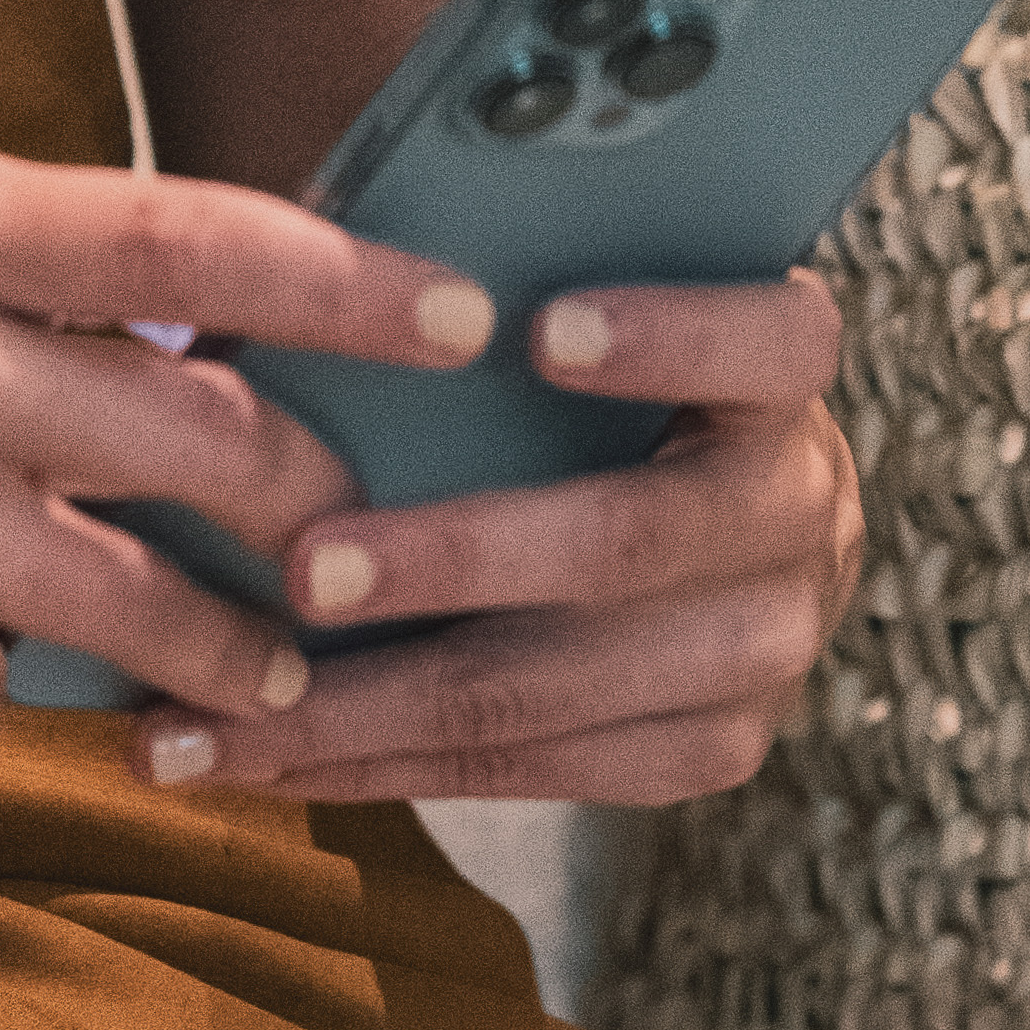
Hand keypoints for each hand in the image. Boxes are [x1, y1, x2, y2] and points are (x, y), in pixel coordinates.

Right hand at [0, 148, 511, 769]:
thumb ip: (44, 282)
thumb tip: (265, 333)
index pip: (192, 228)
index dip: (354, 281)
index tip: (470, 320)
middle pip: (202, 431)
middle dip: (316, 501)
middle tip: (358, 537)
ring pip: (143, 596)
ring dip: (235, 644)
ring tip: (267, 662)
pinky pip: (10, 690)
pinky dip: (25, 688)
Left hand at [125, 270, 857, 810]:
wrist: (737, 525)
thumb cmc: (602, 385)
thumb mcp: (596, 309)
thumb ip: (498, 293)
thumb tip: (326, 259)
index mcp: (782, 375)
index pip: (769, 339)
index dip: (667, 336)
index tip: (538, 331)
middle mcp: (802, 513)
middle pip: (629, 540)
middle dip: (452, 561)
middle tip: (303, 571)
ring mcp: (768, 649)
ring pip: (559, 688)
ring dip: (374, 704)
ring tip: (227, 704)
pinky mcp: (715, 751)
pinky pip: (534, 770)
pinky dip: (383, 766)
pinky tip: (266, 758)